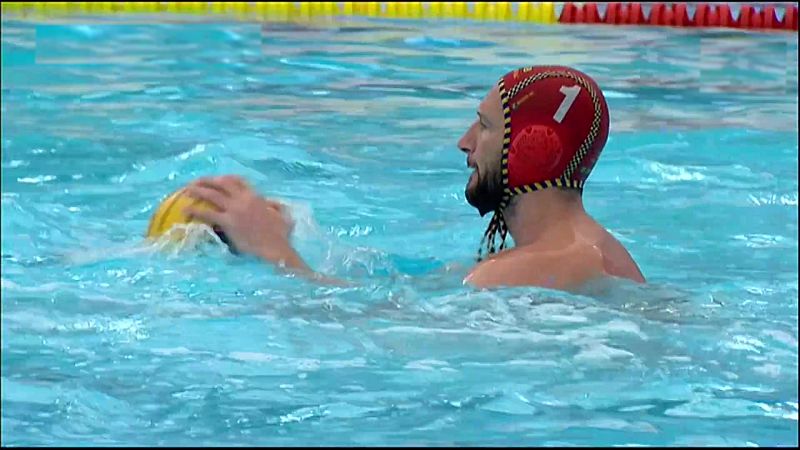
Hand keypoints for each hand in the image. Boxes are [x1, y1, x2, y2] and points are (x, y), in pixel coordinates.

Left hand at [183, 175, 305, 268]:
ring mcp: (235, 210)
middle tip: (195, 183)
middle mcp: (243, 199)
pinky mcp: (228, 223)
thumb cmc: (280, 236)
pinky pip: (208, 213)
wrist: (275, 249)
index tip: (215, 180)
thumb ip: (276, 207)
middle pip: (221, 183)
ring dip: (197, 191)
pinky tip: (186, 210)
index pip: (237, 180)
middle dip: (206, 180)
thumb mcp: (282, 217)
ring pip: (212, 195)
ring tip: (186, 191)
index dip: (224, 178)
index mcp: (255, 197)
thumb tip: (273, 204)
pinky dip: (195, 210)